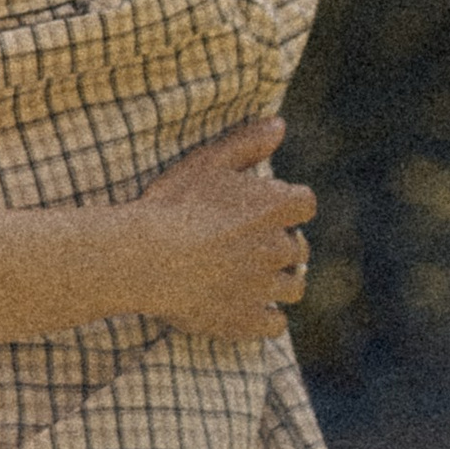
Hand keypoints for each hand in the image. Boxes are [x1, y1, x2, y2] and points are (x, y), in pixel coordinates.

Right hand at [125, 120, 313, 342]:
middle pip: (299, 248)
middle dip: (282, 244)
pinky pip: (275, 324)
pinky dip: (267, 317)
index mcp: (273, 208)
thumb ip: (248, 143)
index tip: (269, 208)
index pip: (305, 204)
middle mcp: (277, 249)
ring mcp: (263, 288)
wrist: (144, 257)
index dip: (289, 205)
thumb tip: (280, 125)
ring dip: (281, 281)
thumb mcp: (209, 162)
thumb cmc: (173, 204)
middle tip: (253, 243)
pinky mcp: (246, 320)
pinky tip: (249, 308)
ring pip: (294, 287)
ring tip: (256, 277)